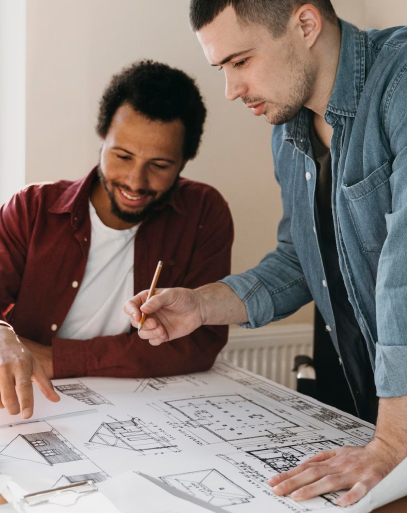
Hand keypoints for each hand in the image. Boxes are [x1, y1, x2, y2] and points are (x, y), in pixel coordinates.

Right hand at [0, 327, 59, 418]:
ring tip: (7, 399)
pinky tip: (0, 395)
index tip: (27, 415)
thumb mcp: (35, 365)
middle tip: (17, 410)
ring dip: (3, 404)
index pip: (24, 386)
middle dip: (13, 408)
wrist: (1, 339)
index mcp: (22, 365)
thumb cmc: (19, 355)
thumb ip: (45, 383)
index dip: (26, 402)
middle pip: (8, 396)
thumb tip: (56, 399)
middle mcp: (6, 367)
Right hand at [124, 288, 203, 344]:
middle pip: (134, 322)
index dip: (131, 311)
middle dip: (142, 324)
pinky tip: (164, 333)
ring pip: (142, 333)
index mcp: (146, 300)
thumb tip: (143, 309)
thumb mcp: (171, 295)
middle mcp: (147, 313)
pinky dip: (156, 339)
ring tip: (161, 329)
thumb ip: (157, 301)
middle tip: (154, 323)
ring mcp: (154, 324)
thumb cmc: (184, 298)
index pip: (130, 306)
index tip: (138, 316)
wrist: (198, 309)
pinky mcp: (161, 334)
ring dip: (149, 333)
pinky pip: (152, 341)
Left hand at [268, 439, 402, 506]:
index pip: (304, 468)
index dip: (288, 475)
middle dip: (292, 482)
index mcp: (330, 462)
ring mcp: (352, 473)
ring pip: (330, 481)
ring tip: (297, 496)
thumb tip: (304, 462)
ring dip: (313, 488)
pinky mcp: (368, 480)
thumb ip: (321, 457)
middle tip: (277, 489)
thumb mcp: (337, 452)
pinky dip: (351, 495)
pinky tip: (341, 504)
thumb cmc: (359, 456)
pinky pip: (360, 489)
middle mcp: (337, 467)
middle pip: (312, 474)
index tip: (273, 482)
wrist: (383, 452)